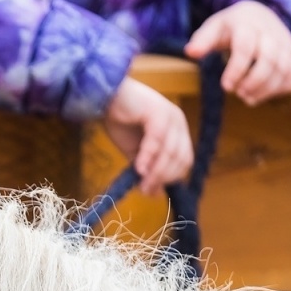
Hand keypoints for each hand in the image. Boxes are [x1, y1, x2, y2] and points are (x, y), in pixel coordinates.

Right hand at [102, 77, 193, 195]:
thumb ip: (147, 168)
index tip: (152, 191)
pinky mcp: (158, 111)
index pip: (184, 159)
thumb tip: (155, 193)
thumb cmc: (119, 121)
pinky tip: (138, 169)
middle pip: (181, 157)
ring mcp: (171, 115)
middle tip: (146, 190)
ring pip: (170, 151)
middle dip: (164, 177)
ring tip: (142, 184)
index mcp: (177, 130)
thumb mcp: (135, 151)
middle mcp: (179, 122)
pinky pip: (157, 140)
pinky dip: (148, 157)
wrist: (105, 97)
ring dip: (156, 171)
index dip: (171, 178)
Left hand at [185, 1, 290, 105]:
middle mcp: (270, 33)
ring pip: (284, 69)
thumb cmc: (230, 26)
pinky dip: (281, 88)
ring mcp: (285, 43)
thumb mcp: (213, 28)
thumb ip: (202, 40)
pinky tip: (263, 94)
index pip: (246, 47)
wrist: (258, 15)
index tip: (225, 86)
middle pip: (269, 59)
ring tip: (247, 97)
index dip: (236, 69)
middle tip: (238, 93)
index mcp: (247, 24)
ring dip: (266, 89)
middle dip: (253, 82)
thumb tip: (190, 52)